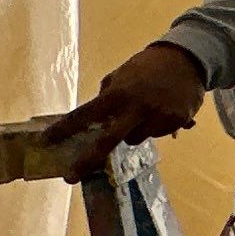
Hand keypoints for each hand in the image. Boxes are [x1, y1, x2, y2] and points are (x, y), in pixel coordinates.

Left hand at [46, 42, 207, 147]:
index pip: (85, 114)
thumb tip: (98, 118)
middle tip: (71, 177)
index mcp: (118, 93)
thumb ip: (109, 95)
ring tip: (144, 112)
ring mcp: (157, 117)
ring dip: (133, 132)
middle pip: (107, 141)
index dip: (64, 128)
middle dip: (87, 160)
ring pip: (135, 140)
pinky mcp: (176, 121)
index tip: (46, 141)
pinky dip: (155, 126)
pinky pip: (158, 134)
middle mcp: (136, 108)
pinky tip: (163, 110)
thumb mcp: (122, 74)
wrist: (188, 58)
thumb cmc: (148, 65)